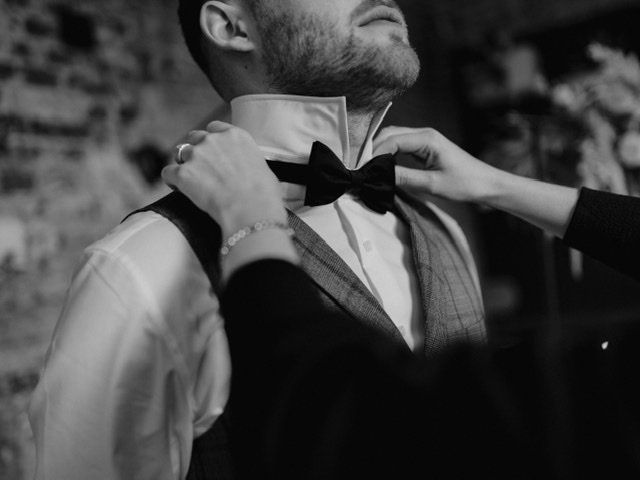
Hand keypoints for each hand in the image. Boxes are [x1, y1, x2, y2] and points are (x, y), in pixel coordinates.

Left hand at [162, 122, 285, 236]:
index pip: (215, 128)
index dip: (213, 141)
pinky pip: (168, 173)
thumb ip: (248, 161)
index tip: (214, 153)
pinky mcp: (183, 173)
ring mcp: (196, 155)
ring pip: (180, 153)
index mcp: (235, 135)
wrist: (250, 209)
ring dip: (184, 164)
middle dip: (197, 151)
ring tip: (191, 180)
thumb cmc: (264, 194)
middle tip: (203, 169)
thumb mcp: (263, 168)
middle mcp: (213, 140)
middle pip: (195, 138)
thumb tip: (248, 171)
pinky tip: (178, 189)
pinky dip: (172, 180)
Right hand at [373, 127, 502, 202]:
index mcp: (427, 138)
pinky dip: (389, 153)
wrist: (486, 184)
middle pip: (390, 134)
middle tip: (361, 168)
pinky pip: (401, 145)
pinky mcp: (425, 147)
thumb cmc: (465, 184)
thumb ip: (404, 178)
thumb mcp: (432, 184)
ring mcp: (425, 139)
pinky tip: (382, 166)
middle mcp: (424, 134)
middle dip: (373, 149)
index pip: (392, 140)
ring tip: (368, 168)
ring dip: (380, 151)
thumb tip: (379, 175)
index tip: (362, 169)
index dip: (374, 153)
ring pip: (394, 138)